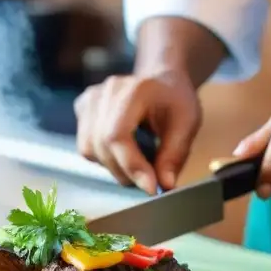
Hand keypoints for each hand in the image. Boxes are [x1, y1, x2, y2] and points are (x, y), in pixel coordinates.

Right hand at [75, 71, 202, 193]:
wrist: (162, 82)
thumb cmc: (175, 102)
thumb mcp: (187, 125)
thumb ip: (174, 155)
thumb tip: (164, 184)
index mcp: (135, 90)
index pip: (118, 135)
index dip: (131, 165)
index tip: (150, 188)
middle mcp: (107, 91)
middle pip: (101, 145)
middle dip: (125, 172)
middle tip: (149, 180)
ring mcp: (91, 98)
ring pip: (90, 149)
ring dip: (114, 166)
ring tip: (138, 162)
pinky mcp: (83, 108)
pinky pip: (86, 146)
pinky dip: (104, 158)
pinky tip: (123, 150)